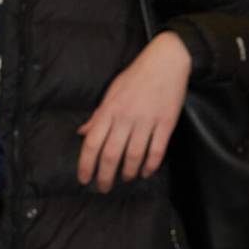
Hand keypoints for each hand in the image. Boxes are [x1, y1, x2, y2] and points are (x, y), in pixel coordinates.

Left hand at [76, 33, 190, 192]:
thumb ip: (97, 115)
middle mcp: (126, 117)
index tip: (84, 179)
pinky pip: (157, 150)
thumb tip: (82, 133)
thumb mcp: (111, 92)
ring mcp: (147, 121)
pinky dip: (150, 165)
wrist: (166, 61)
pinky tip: (145, 172)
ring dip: (128, 172)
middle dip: (105, 176)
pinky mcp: (166, 123)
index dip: (86, 164)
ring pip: (134, 156)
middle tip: (103, 188)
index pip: (92, 143)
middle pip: (111, 154)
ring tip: (125, 178)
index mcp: (109, 110)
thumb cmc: (136, 76)